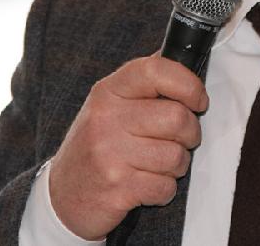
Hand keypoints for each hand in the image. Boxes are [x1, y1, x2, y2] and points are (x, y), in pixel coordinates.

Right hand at [48, 55, 207, 239]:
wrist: (61, 196)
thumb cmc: (96, 147)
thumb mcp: (109, 106)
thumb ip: (143, 85)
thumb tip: (182, 63)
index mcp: (108, 92)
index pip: (154, 70)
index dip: (187, 84)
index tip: (198, 100)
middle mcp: (106, 118)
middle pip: (177, 117)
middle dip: (190, 133)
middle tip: (179, 140)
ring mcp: (109, 154)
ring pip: (176, 156)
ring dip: (177, 166)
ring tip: (157, 165)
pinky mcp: (117, 189)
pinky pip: (165, 187)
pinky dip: (163, 190)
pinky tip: (145, 185)